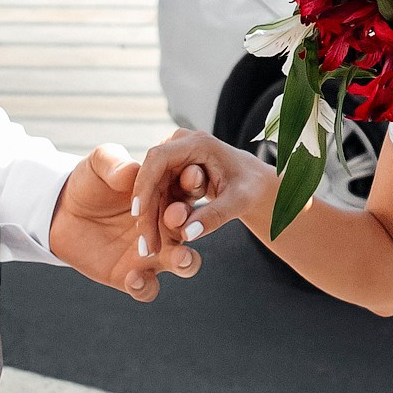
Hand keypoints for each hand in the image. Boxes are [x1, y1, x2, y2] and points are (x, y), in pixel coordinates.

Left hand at [50, 145, 204, 300]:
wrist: (62, 211)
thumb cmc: (89, 182)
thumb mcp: (99, 163)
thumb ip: (114, 162)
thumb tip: (131, 172)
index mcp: (167, 195)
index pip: (188, 190)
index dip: (192, 183)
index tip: (191, 176)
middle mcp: (167, 227)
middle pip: (193, 229)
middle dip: (194, 225)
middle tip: (178, 218)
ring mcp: (153, 254)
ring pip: (183, 264)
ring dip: (186, 261)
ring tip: (179, 257)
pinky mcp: (132, 276)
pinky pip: (148, 288)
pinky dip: (145, 286)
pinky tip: (133, 276)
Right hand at [128, 130, 275, 260]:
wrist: (255, 185)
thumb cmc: (251, 188)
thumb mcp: (239, 202)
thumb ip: (215, 216)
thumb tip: (186, 234)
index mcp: (197, 143)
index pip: (159, 159)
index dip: (144, 184)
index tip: (138, 214)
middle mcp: (181, 145)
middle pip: (151, 177)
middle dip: (146, 211)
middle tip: (146, 244)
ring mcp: (174, 159)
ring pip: (152, 190)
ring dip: (150, 219)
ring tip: (151, 249)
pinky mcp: (172, 173)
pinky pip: (158, 196)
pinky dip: (158, 218)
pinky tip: (157, 242)